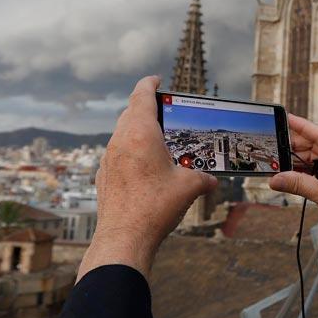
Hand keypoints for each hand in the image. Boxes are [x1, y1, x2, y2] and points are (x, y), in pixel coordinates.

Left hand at [77, 75, 217, 282]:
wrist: (124, 238)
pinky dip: (130, 152)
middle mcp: (120, 141)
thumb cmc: (155, 208)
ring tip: (156, 141)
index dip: (150, 84)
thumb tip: (213, 180)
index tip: (156, 79)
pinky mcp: (104, 176)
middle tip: (163, 111)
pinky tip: (143, 168)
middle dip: (146, 108)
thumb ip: (204, 178)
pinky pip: (117, 154)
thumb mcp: (189, 188)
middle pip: (130, 112)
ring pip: (122, 133)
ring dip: (137, 131)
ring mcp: (108, 159)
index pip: (142, 95)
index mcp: (140, 134)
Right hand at [269, 115, 317, 275]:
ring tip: (276, 162)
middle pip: (313, 145)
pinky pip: (310, 169)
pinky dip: (297, 171)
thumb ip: (300, 184)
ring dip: (293, 161)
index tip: (286, 118)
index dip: (303, 126)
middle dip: (293, 147)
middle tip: (273, 146)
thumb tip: (277, 179)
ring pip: (309, 157)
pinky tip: (285, 173)